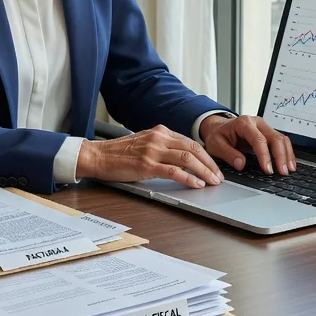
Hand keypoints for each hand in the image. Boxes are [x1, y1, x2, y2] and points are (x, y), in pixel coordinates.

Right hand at [76, 125, 223, 188]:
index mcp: (160, 131)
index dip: (206, 155)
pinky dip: (188, 178)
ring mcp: (153, 150)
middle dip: (210, 164)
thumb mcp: (144, 143)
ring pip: (187, 158)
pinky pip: (173, 170)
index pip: (191, 142)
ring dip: (203, 171)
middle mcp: (159, 138)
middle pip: (194, 148)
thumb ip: (162, 147)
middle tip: (218, 177)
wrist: (97, 156)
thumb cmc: (119, 153)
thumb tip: (182, 159)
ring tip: (212, 182)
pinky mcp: (146, 165)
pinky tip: (196, 184)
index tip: (214, 167)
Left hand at [199, 114, 295, 175]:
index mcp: (243, 123)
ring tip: (288, 170)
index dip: (265, 155)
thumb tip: (241, 164)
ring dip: (287, 155)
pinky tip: (288, 164)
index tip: (267, 169)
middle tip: (282, 172)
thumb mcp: (215, 145)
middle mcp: (257, 123)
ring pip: (281, 139)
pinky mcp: (268, 133)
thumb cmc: (217, 135)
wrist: (217, 127)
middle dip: (280, 156)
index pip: (258, 139)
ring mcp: (264, 127)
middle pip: (275, 138)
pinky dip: (286, 152)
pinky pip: (281, 141)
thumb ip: (228, 154)